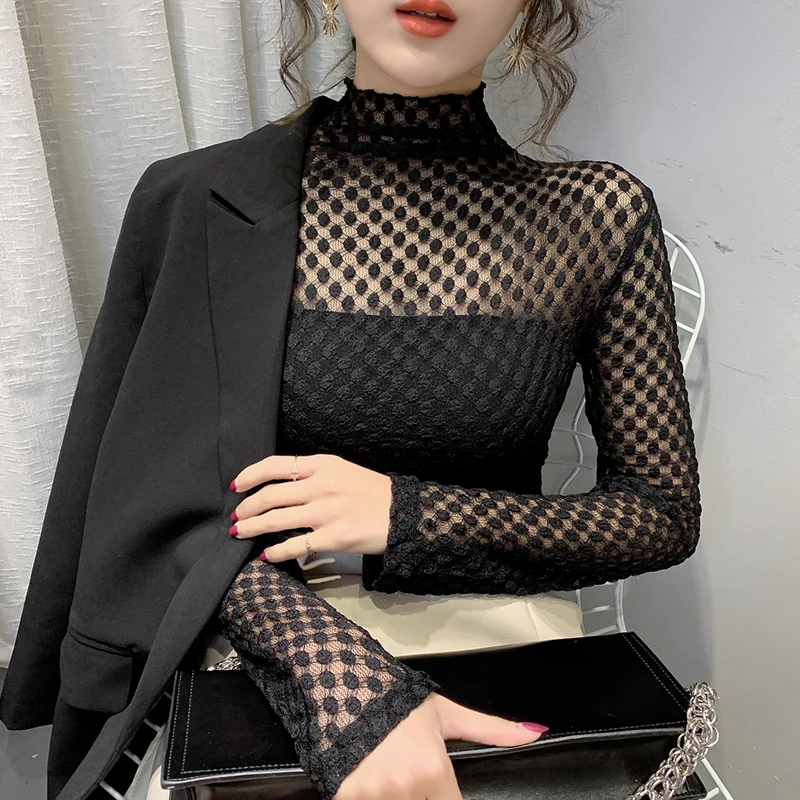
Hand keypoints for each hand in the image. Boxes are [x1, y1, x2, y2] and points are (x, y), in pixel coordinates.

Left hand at [228, 453, 391, 561]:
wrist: (406, 513)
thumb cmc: (373, 493)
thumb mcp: (344, 471)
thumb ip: (314, 475)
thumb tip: (279, 487)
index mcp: (324, 464)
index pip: (276, 465)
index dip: (250, 475)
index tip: (236, 486)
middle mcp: (322, 485)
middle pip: (271, 495)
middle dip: (246, 507)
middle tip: (235, 517)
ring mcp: (327, 511)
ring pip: (277, 520)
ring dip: (252, 528)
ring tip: (238, 534)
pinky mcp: (334, 537)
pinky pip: (295, 546)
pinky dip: (275, 552)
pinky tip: (266, 555)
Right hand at [333, 692, 547, 799]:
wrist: (342, 681)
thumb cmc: (396, 700)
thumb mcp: (445, 712)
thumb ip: (490, 729)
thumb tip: (536, 734)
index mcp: (433, 771)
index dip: (445, 799)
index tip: (436, 788)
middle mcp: (405, 790)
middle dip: (418, 796)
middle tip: (411, 776)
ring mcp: (372, 796)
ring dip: (393, 797)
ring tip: (388, 773)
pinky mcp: (343, 798)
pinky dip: (369, 798)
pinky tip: (369, 781)